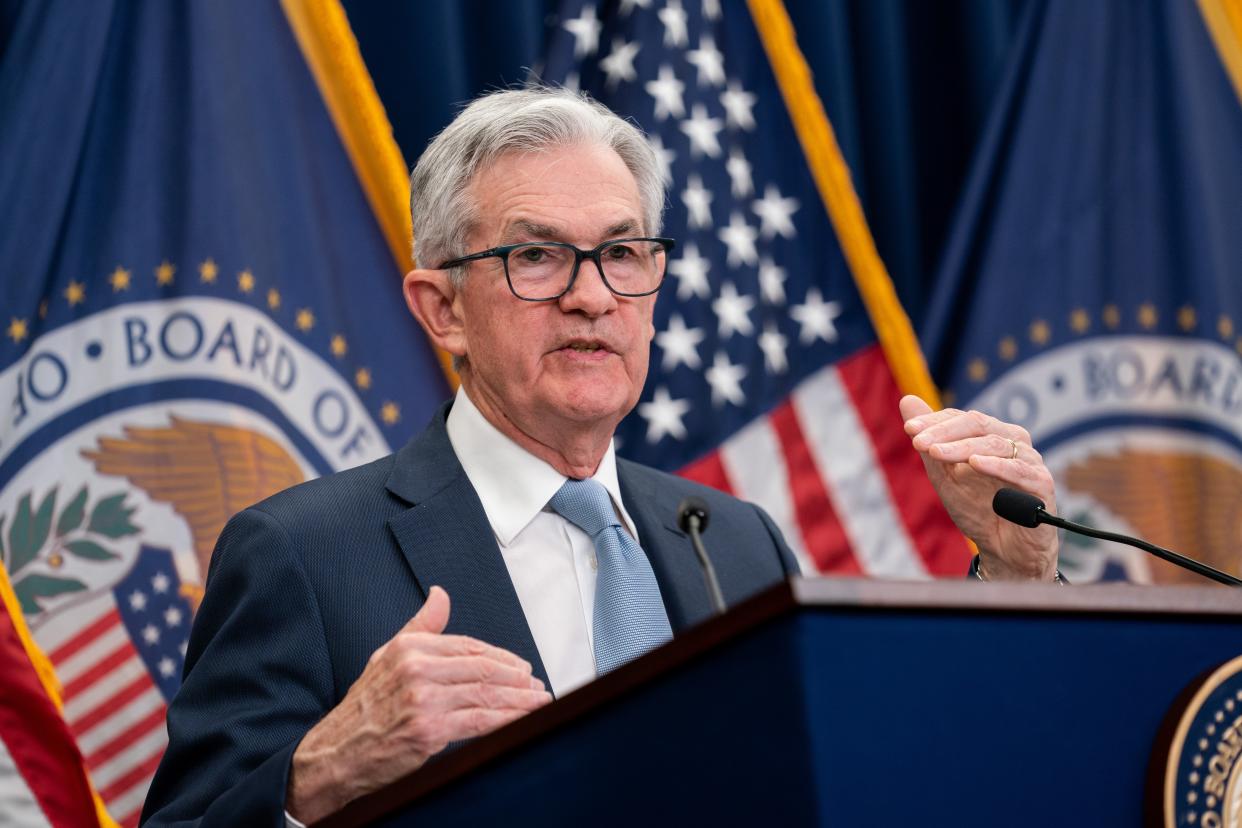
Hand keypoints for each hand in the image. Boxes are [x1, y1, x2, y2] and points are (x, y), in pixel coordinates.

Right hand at [286, 587, 551, 822]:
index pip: (469, 645)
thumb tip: (440, 595)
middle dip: (517, 677)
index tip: (520, 667)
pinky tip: (523, 720)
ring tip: (540, 701)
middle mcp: (417, 669)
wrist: (336, 754)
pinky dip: (507, 720)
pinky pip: (480, 721)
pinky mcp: (430, 729)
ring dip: (520, 699)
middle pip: (483, 668)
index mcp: (410, 648)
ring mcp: (424, 699)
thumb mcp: (387, 657)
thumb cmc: (364, 709)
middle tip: (537, 684)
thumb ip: (421, 627)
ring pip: (486, 694)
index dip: (501, 656)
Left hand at [900, 395, 1058, 580]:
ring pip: (995, 444)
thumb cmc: (977, 508)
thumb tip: (906, 400)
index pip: (962, 418)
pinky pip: (1019, 470)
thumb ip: (929, 439)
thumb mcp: (944, 473)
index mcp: (992, 435)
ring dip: (962, 448)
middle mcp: (1013, 442)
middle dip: (944, 432)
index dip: (935, 421)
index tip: (909, 430)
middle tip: (918, 442)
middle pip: (978, 424)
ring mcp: (1030, 461)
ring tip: (935, 453)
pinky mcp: (1042, 484)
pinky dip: (996, 465)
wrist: (1004, 551)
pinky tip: (974, 464)